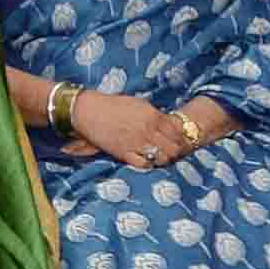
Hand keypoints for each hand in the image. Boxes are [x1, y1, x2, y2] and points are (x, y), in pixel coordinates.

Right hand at [64, 88, 193, 168]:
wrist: (89, 111)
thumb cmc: (113, 105)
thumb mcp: (139, 103)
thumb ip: (156, 114)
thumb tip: (169, 124)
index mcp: (153, 116)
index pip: (178, 132)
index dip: (180, 137)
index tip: (177, 139)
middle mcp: (147, 131)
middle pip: (173, 148)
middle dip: (174, 149)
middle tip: (169, 149)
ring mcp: (136, 143)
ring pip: (161, 158)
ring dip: (163, 158)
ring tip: (158, 155)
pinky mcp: (124, 153)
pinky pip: (144, 164)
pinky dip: (148, 164)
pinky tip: (146, 159)